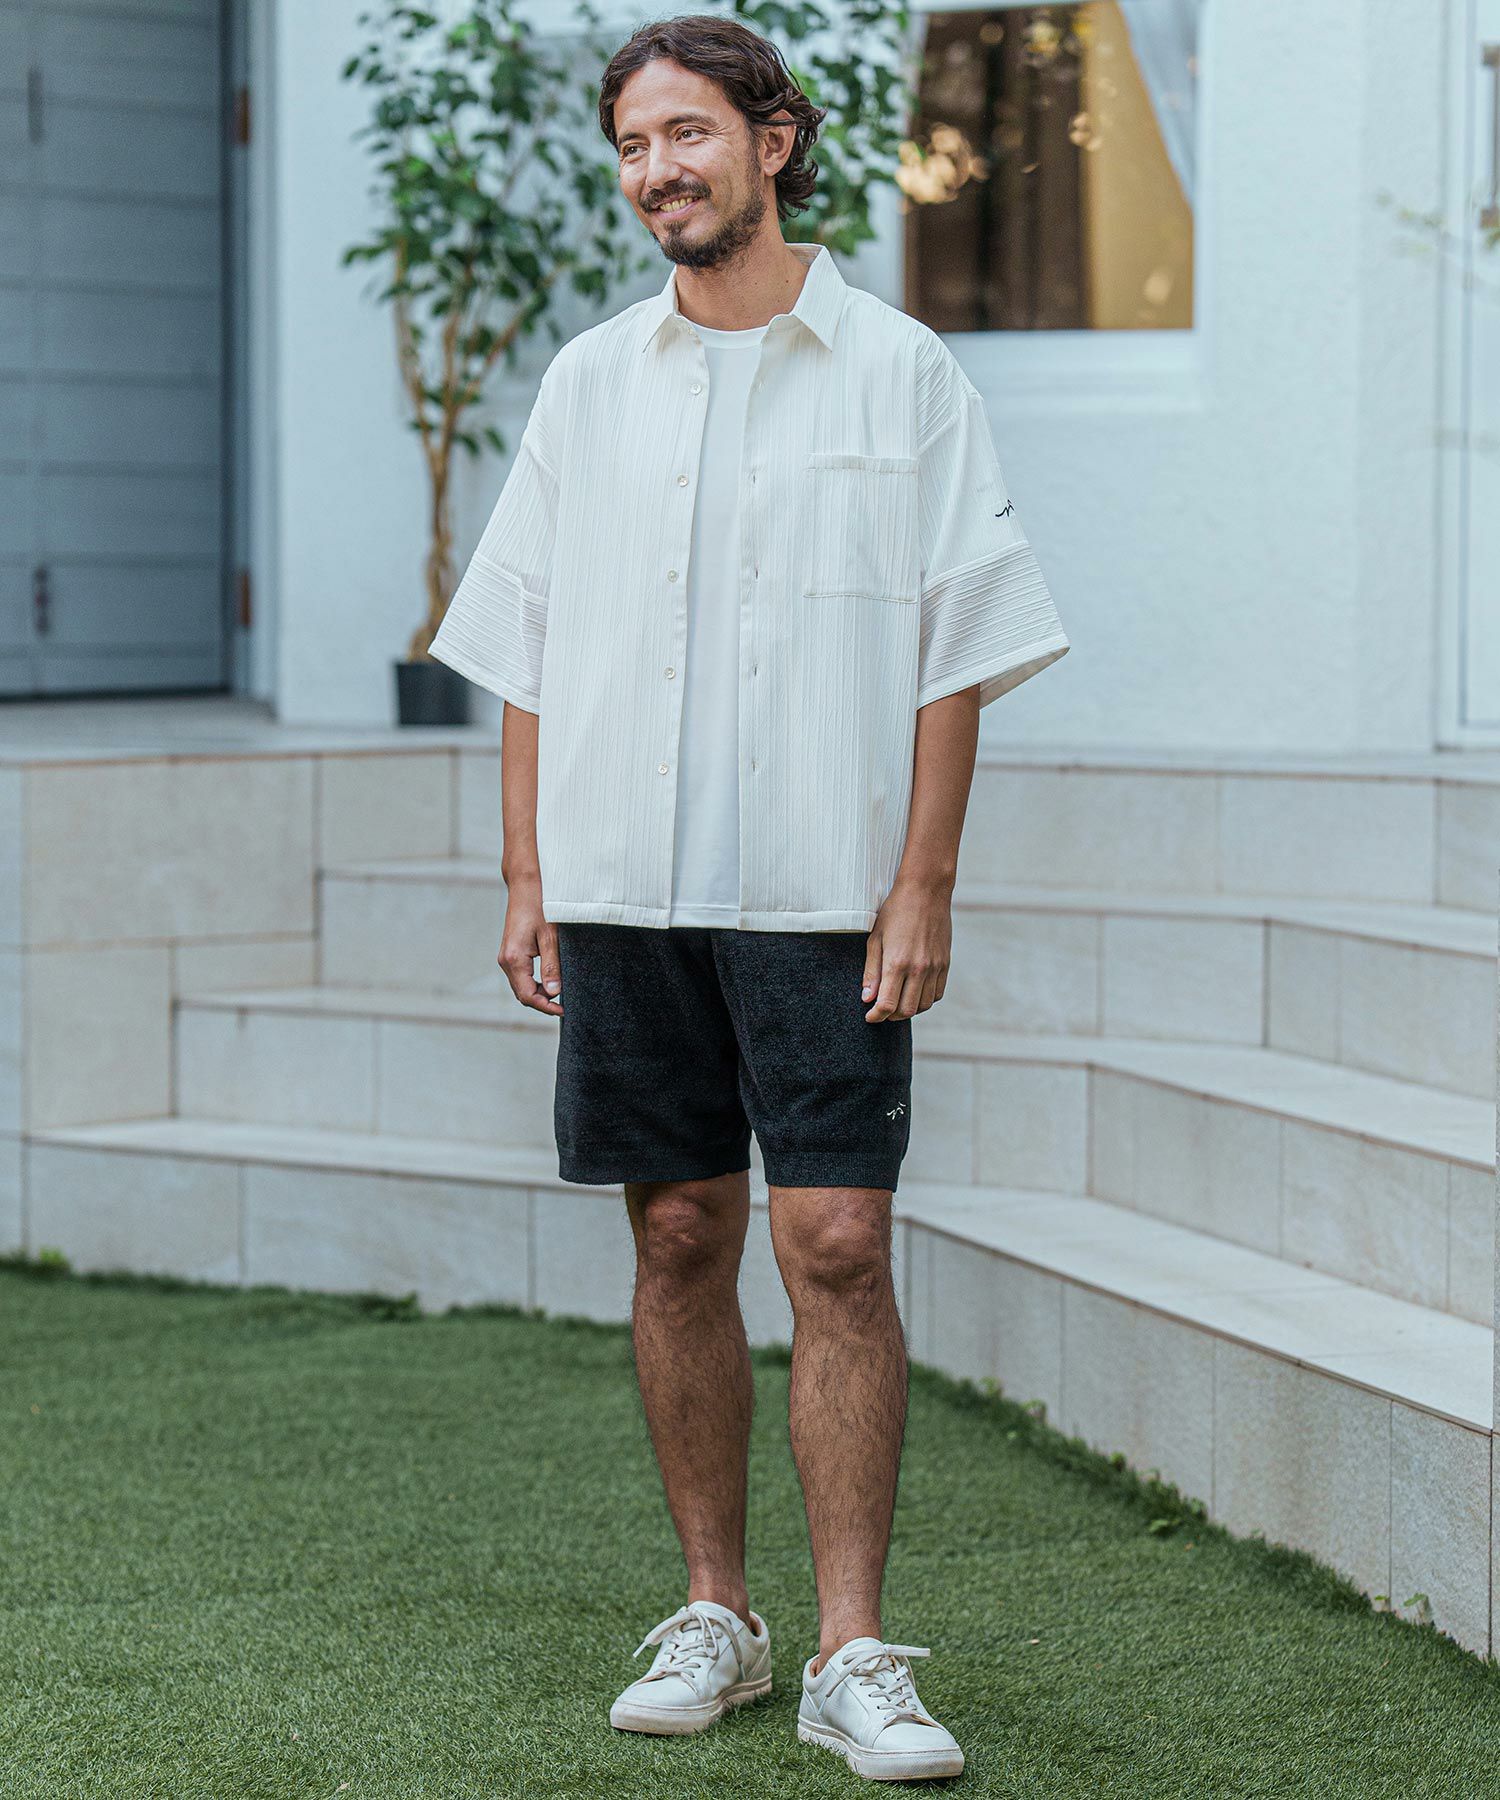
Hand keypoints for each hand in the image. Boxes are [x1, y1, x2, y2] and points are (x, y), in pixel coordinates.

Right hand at [498, 874, 562, 1016]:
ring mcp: (506, 957)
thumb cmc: (540, 906)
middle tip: (566, 1003)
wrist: (526, 885)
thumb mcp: (551, 936)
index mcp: (514, 959)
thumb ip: (552, 966)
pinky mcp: (510, 952)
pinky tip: (551, 979)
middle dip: (544, 1002)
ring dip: (540, 993)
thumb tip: (555, 992)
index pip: (528, 996)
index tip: (564, 1010)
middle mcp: (505, 961)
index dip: (546, 1007)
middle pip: (523, 994)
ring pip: (522, 986)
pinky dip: (535, 982)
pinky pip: (521, 976)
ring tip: (561, 991)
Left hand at [861, 875, 951, 1021]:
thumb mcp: (875, 939)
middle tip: (881, 1011)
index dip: (876, 1016)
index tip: (869, 1016)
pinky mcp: (945, 964)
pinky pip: (936, 994)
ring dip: (908, 1009)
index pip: (886, 1005)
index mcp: (897, 963)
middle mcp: (918, 969)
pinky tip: (914, 992)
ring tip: (897, 1001)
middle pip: (906, 1010)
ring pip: (923, 1005)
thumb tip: (867, 998)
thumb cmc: (895, 912)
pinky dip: (924, 999)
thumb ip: (871, 971)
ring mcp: (934, 967)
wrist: (926, 892)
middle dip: (890, 1016)